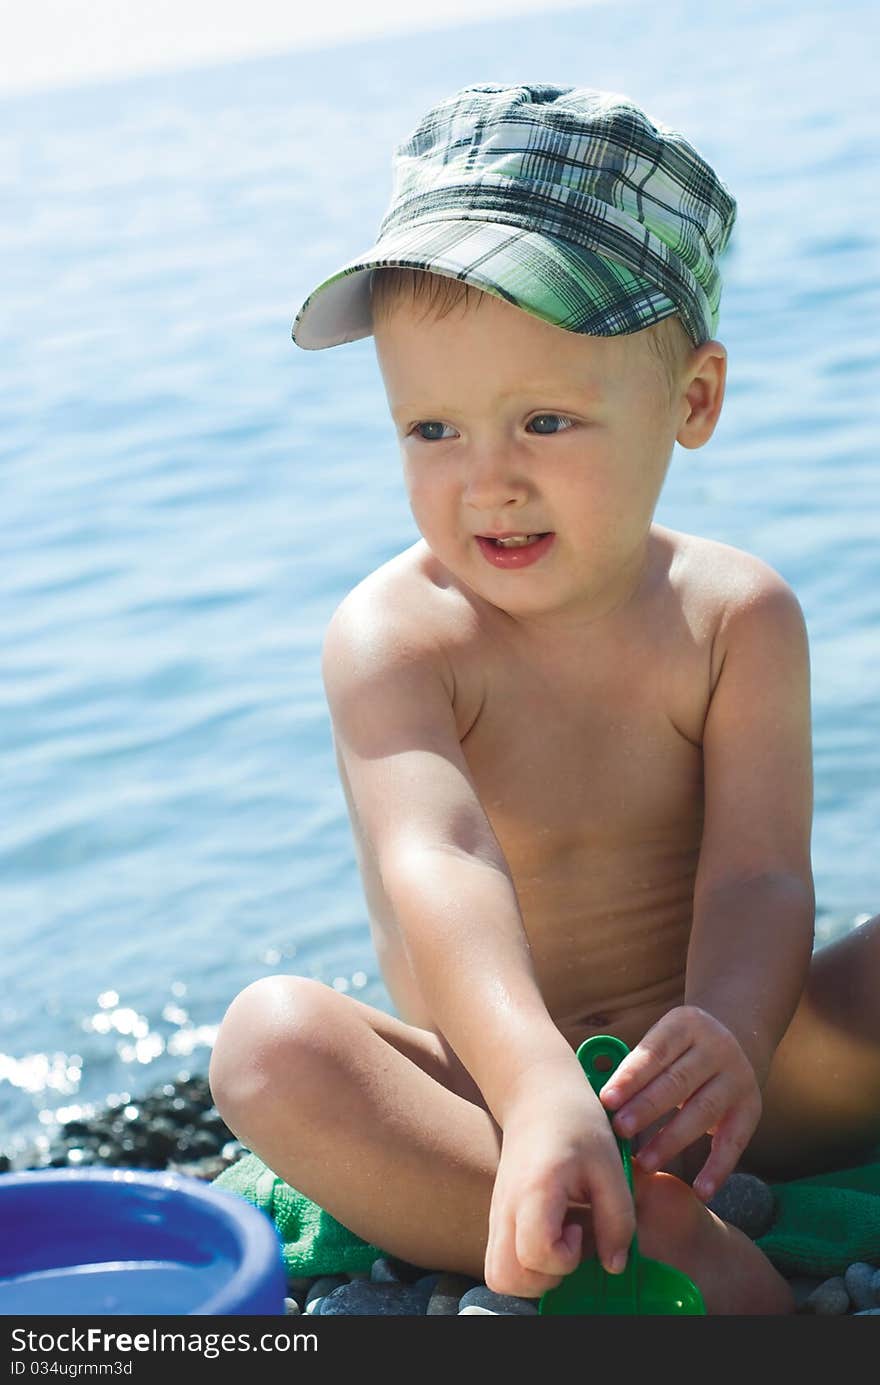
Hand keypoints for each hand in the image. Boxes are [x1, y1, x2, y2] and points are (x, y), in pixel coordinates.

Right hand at [483, 1069, 634, 1298]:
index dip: (565, 1257)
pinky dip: (526, 1263)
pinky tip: (552, 1233)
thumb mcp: (610, 1165)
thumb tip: (614, 1266)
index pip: (535, 1253)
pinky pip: (501, 1259)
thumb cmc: (577, 1123)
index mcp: (535, 1190)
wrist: (537, 1094)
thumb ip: (618, 1219)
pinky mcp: (498, 1215)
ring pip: (498, 1275)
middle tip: (571, 1242)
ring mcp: (496, 1213)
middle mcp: (505, 1206)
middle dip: (545, 1278)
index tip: (580, 1226)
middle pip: (505, 1277)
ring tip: (562, 1242)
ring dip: (533, 1276)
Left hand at [598, 1006, 762, 1201]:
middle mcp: (716, 1047)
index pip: (655, 1052)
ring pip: (703, 1110)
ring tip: (644, 1162)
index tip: (606, 1100)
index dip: (631, 1076)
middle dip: (647, 1107)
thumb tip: (598, 1102)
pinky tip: (701, 1191)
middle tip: (620, 1130)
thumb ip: (635, 1068)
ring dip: (671, 1139)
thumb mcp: (661, 1043)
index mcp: (685, 1025)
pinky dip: (718, 1168)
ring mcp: (737, 1076)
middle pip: (678, 1080)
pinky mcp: (751, 1107)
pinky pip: (734, 1141)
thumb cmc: (677, 1051)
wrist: (736, 1040)